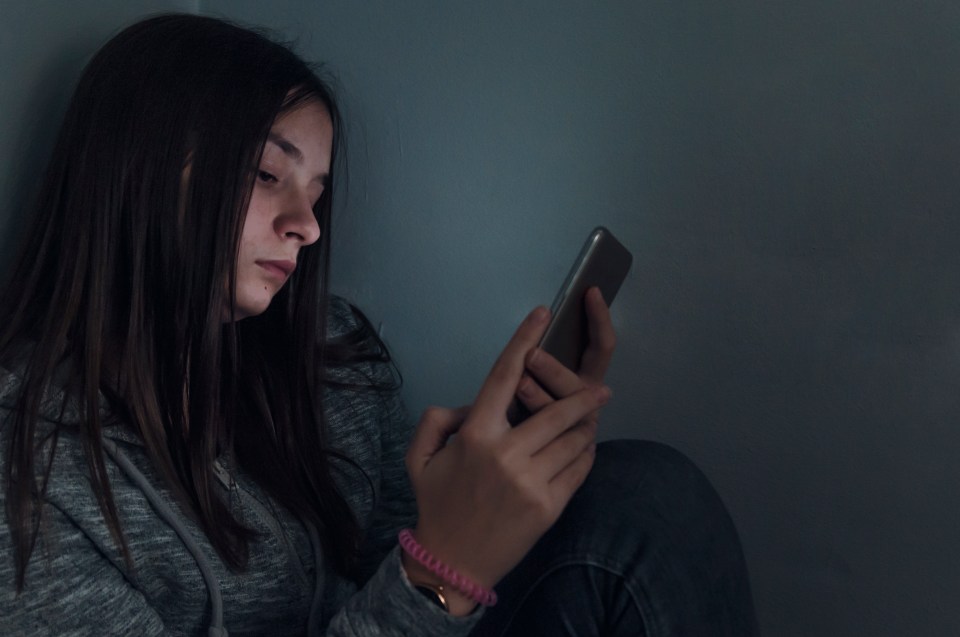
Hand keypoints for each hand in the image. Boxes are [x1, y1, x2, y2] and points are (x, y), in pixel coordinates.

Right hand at [403, 306, 610, 614]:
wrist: (452, 563)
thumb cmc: (436, 504)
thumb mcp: (420, 456)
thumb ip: (438, 419)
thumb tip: (474, 404)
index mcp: (475, 435)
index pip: (505, 375)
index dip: (525, 340)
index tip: (542, 313)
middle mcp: (507, 454)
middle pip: (557, 410)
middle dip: (584, 396)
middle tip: (602, 390)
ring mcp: (532, 481)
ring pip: (574, 440)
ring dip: (585, 428)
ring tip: (588, 425)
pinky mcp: (550, 506)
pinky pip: (579, 469)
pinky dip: (584, 456)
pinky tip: (581, 452)